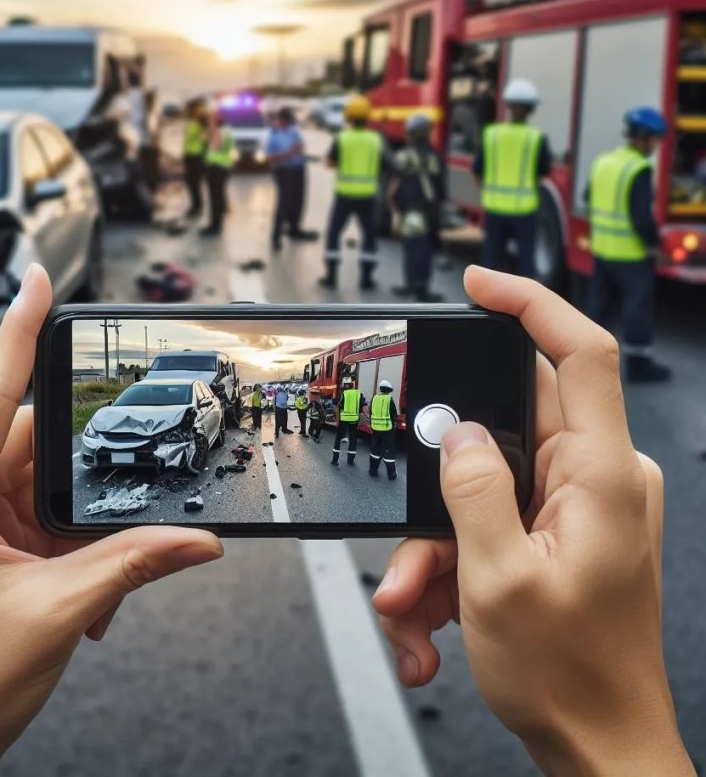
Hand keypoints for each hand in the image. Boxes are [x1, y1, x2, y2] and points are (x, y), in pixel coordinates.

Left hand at [0, 265, 222, 776]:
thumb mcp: (57, 614)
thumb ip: (134, 565)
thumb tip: (198, 540)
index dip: (20, 329)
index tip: (39, 281)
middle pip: (38, 445)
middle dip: (86, 485)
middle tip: (106, 531)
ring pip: (44, 483)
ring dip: (81, 527)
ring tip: (87, 584)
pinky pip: (38, 513)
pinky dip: (71, 543)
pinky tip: (81, 590)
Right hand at [373, 266, 692, 775]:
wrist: (598, 743)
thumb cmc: (569, 676)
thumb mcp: (497, 581)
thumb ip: (473, 489)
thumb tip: (457, 430)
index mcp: (602, 477)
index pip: (581, 355)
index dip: (531, 305)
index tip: (479, 285)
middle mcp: (594, 480)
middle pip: (503, 431)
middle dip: (441, 484)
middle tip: (414, 541)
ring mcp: (574, 506)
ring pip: (481, 484)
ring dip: (438, 541)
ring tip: (420, 605)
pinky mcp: (554, 530)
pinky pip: (487, 518)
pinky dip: (453, 561)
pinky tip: (436, 617)